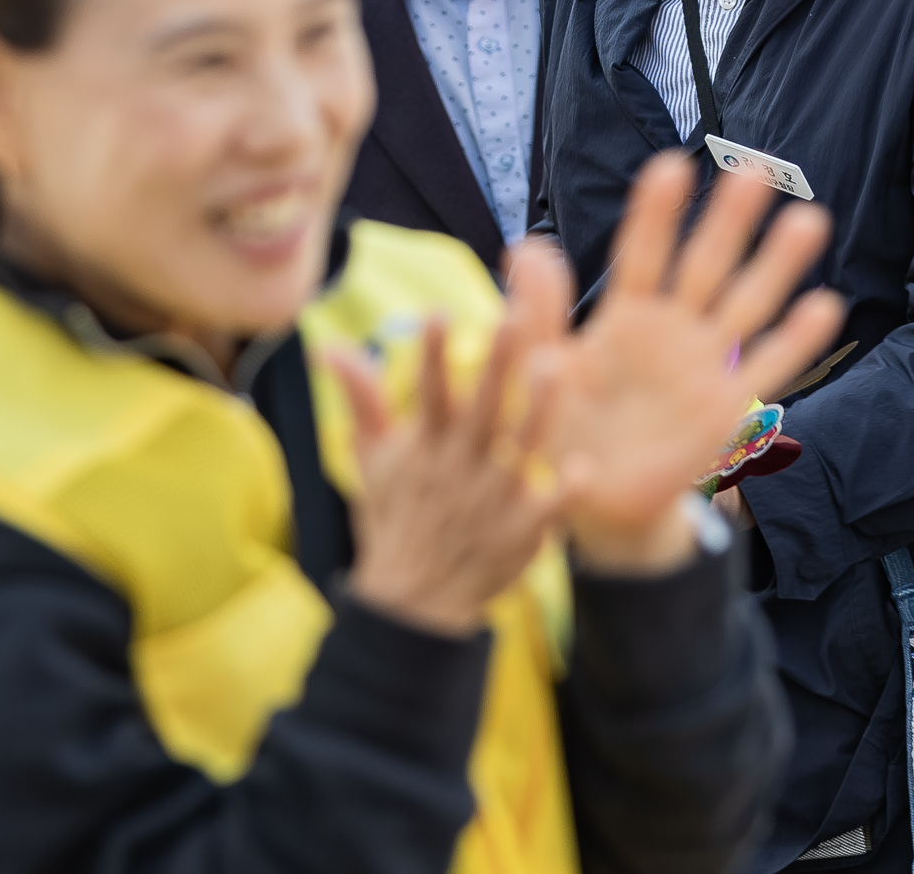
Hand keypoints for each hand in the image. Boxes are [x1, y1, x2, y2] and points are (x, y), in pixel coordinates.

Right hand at [329, 310, 564, 636]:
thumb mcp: (371, 460)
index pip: (428, 392)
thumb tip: (330, 346)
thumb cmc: (396, 517)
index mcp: (426, 446)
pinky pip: (548, 507)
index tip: (437, 311)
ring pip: (521, 445)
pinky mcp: (521, 530)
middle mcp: (460, 466)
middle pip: (481, 407)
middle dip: (497, 363)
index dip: (430, 354)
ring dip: (538, 408)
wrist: (414, 602)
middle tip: (515, 316)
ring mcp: (492, 499)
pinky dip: (563, 489)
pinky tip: (583, 466)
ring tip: (556, 366)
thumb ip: (361, 398)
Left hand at [531, 153, 843, 574]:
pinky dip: (796, 341)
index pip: (642, 255)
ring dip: (776, 265)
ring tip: (807, 220)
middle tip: (752, 170)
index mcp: (623, 317)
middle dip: (727, 220)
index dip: (656, 214)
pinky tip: (825, 305)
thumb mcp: (542, 368)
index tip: (671, 166)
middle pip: (703, 265)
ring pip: (745, 305)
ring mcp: (703, 366)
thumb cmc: (562, 426)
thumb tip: (525, 246)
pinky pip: (766, 369)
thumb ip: (538, 313)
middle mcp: (670, 331)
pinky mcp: (725, 408)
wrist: (594, 502)